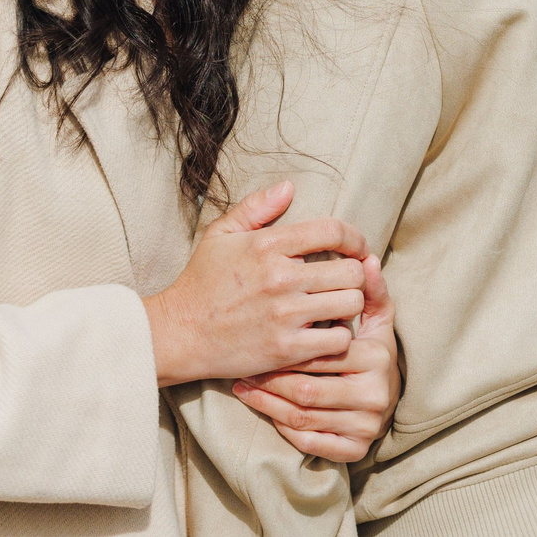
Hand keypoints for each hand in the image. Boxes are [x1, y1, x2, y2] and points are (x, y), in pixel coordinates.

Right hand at [143, 181, 368, 386]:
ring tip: (338, 305)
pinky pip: (338, 340)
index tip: (356, 247)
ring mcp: (285, 315)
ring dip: (350, 304)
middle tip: (346, 280)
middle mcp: (280, 277)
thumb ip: (255, 207)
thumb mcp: (220, 235)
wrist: (180, 333)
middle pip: (351, 270)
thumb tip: (289, 187)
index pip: (332, 231)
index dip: (355, 237)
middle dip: (354, 273)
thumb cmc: (201, 282)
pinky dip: (338, 336)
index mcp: (267, 245)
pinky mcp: (286, 349)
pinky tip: (325, 332)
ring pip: (351, 304)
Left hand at [232, 252, 398, 462]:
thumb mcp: (376, 318)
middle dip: (271, 378)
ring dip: (267, 402)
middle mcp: (375, 395)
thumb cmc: (370, 350)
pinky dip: (280, 425)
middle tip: (243, 365)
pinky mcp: (353, 450)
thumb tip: (366, 258)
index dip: (288, 348)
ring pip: (302, 417)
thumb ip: (368, 289)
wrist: (385, 396)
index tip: (260, 338)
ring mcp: (365, 426)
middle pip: (307, 389)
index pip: (322, 352)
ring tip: (243, 384)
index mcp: (376, 357)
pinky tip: (261, 407)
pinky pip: (307, 440)